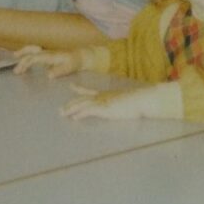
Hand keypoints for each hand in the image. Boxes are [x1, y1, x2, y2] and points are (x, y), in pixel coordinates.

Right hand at [13, 45, 81, 77]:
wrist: (82, 56)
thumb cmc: (76, 62)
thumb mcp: (69, 67)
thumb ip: (59, 71)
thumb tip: (48, 75)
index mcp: (50, 56)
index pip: (34, 58)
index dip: (25, 63)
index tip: (19, 71)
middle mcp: (47, 52)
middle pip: (31, 51)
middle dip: (22, 57)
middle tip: (15, 69)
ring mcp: (48, 52)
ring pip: (33, 49)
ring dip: (24, 52)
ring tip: (15, 56)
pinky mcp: (49, 55)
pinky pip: (36, 52)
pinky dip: (29, 53)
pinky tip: (26, 58)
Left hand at [61, 82, 182, 119]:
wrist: (142, 99)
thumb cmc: (140, 101)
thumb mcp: (129, 101)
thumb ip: (124, 103)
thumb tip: (127, 105)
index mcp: (108, 94)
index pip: (90, 91)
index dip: (79, 89)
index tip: (71, 86)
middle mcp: (103, 96)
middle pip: (82, 98)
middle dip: (71, 103)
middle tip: (61, 109)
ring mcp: (103, 101)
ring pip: (82, 104)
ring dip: (71, 109)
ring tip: (62, 113)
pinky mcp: (104, 108)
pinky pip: (88, 110)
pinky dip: (80, 113)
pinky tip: (74, 117)